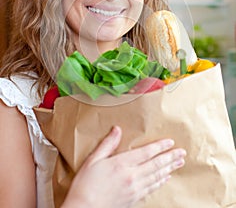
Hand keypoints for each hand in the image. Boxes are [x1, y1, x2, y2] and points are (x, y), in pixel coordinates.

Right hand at [62, 126, 185, 207]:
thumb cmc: (85, 185)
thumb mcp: (93, 160)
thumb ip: (107, 144)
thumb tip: (117, 129)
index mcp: (121, 164)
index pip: (146, 152)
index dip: (160, 147)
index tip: (170, 142)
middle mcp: (131, 176)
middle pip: (156, 165)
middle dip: (171, 157)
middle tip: (182, 153)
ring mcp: (134, 189)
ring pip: (157, 177)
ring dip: (169, 169)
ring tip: (179, 163)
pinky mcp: (134, 199)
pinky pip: (151, 188)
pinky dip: (160, 182)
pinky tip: (165, 179)